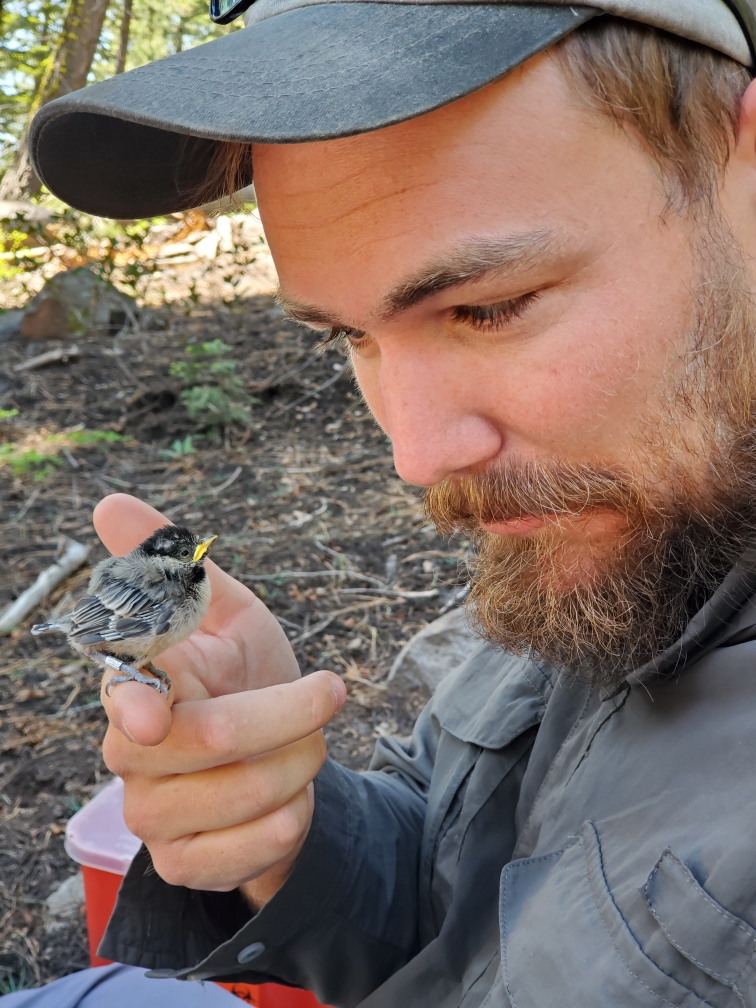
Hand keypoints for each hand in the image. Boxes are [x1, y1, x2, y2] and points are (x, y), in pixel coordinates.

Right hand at [96, 494, 345, 896]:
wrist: (281, 759)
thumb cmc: (248, 676)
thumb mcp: (228, 613)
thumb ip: (178, 564)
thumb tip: (109, 503)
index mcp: (137, 682)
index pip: (123, 688)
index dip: (133, 698)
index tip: (153, 713)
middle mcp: (128, 752)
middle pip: (209, 737)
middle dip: (290, 711)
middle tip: (330, 691)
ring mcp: (150, 814)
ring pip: (241, 794)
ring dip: (299, 763)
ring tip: (306, 747)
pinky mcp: (181, 865)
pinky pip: (247, 852)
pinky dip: (290, 821)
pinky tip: (289, 802)